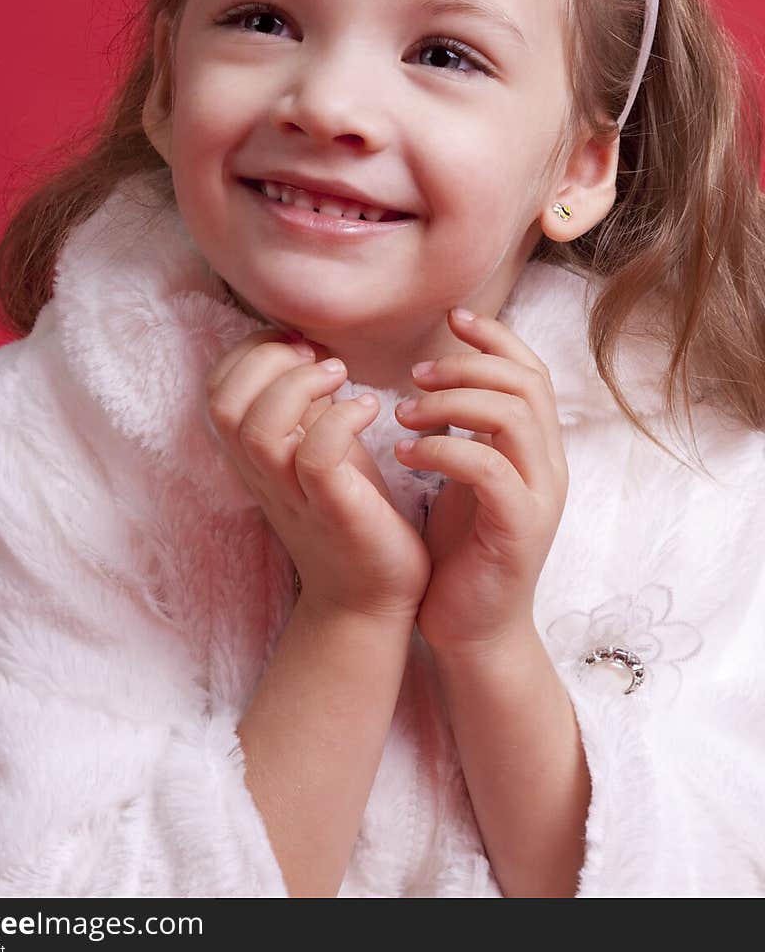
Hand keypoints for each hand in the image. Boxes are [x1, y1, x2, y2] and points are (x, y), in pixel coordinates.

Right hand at [206, 330, 430, 622]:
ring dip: (298, 387)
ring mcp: (292, 494)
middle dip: (266, 360)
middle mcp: (261, 473)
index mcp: (253, 453)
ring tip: (341, 376)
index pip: (216, 389)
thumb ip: (303, 404)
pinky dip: (340, 419)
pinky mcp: (332, 510)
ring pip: (258, 429)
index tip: (299, 345)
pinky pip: (315, 457)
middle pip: (223, 403)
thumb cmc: (351, 510)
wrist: (371, 596)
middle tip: (317, 357)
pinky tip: (371, 408)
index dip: (250, 352)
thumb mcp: (318, 446)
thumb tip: (304, 348)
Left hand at [393, 309, 568, 653]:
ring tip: (403, 415)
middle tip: (415, 374)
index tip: (452, 319)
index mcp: (536, 448)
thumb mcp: (460, 477)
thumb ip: (460, 429)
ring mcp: (539, 497)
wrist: (472, 631)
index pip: (531, 371)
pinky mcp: (520, 529)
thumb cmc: (458, 552)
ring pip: (514, 416)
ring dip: (453, 402)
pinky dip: (445, 451)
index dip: (495, 337)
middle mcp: (548, 466)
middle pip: (526, 382)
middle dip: (468, 365)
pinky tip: (406, 455)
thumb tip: (432, 378)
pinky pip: (490, 469)